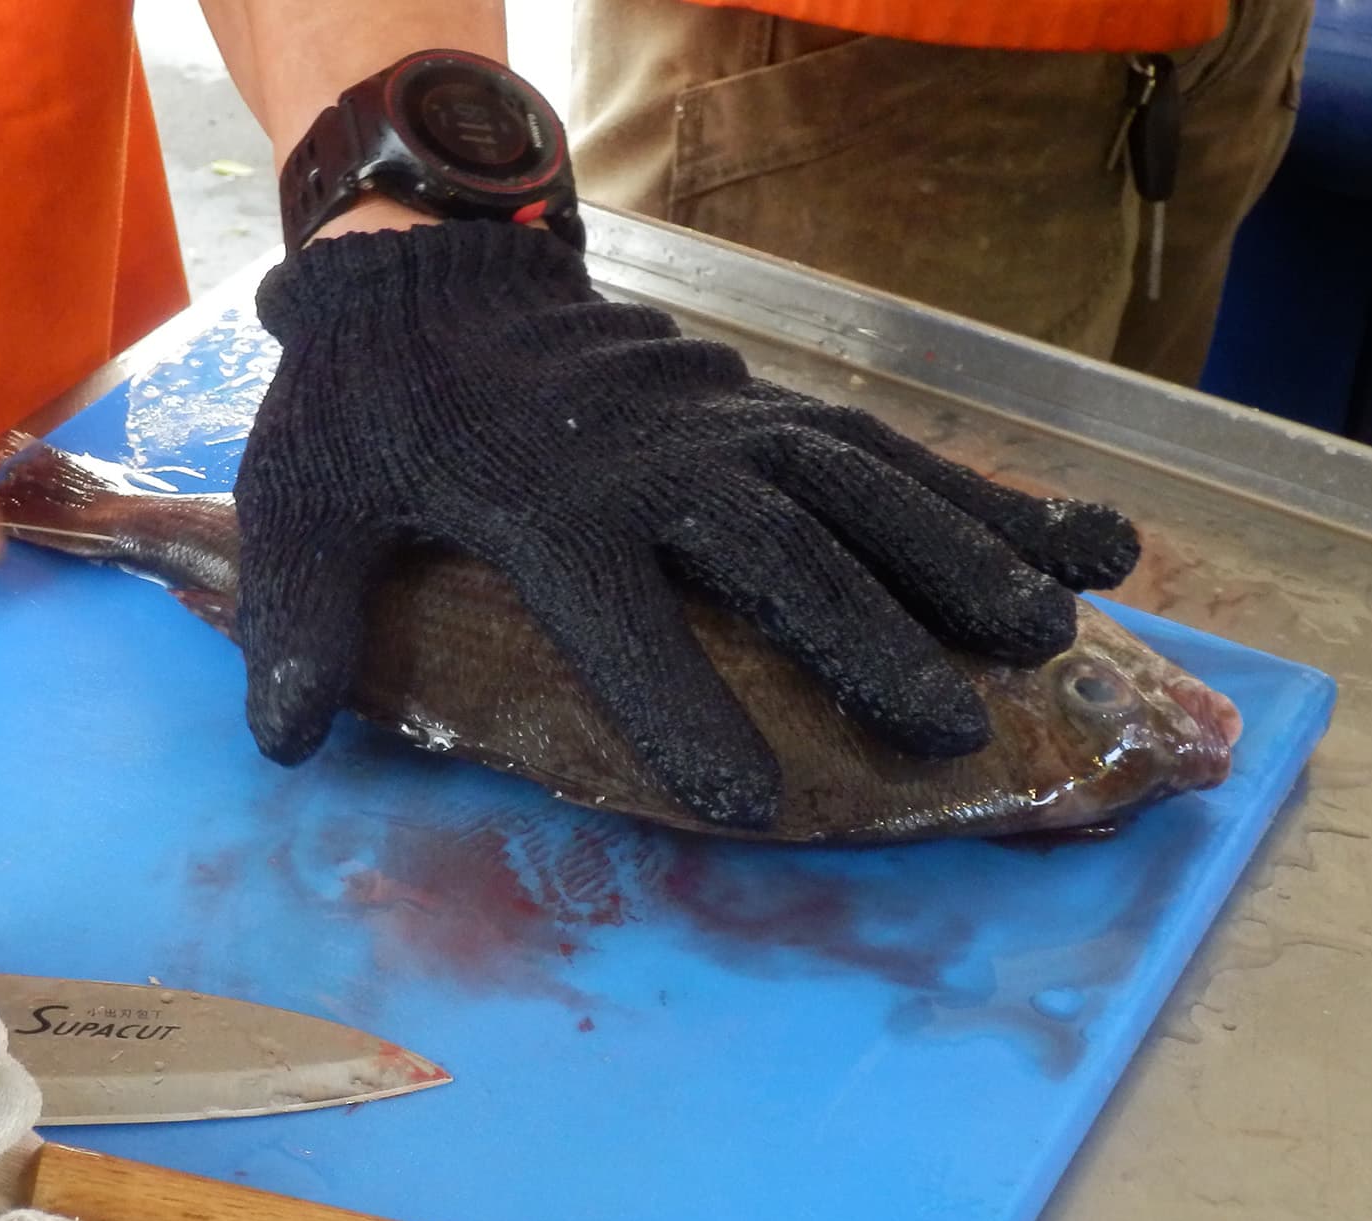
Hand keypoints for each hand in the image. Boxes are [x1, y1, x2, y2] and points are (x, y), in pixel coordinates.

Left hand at [234, 222, 1138, 827]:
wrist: (427, 269)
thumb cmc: (368, 407)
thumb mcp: (303, 502)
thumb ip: (302, 616)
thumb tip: (288, 741)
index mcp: (542, 501)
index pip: (618, 615)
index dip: (678, 705)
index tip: (743, 799)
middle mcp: (652, 457)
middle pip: (772, 546)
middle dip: (858, 635)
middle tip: (943, 727)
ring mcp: (721, 418)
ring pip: (857, 484)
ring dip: (953, 556)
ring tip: (1042, 637)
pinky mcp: (762, 400)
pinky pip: (886, 444)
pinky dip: (988, 494)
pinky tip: (1083, 542)